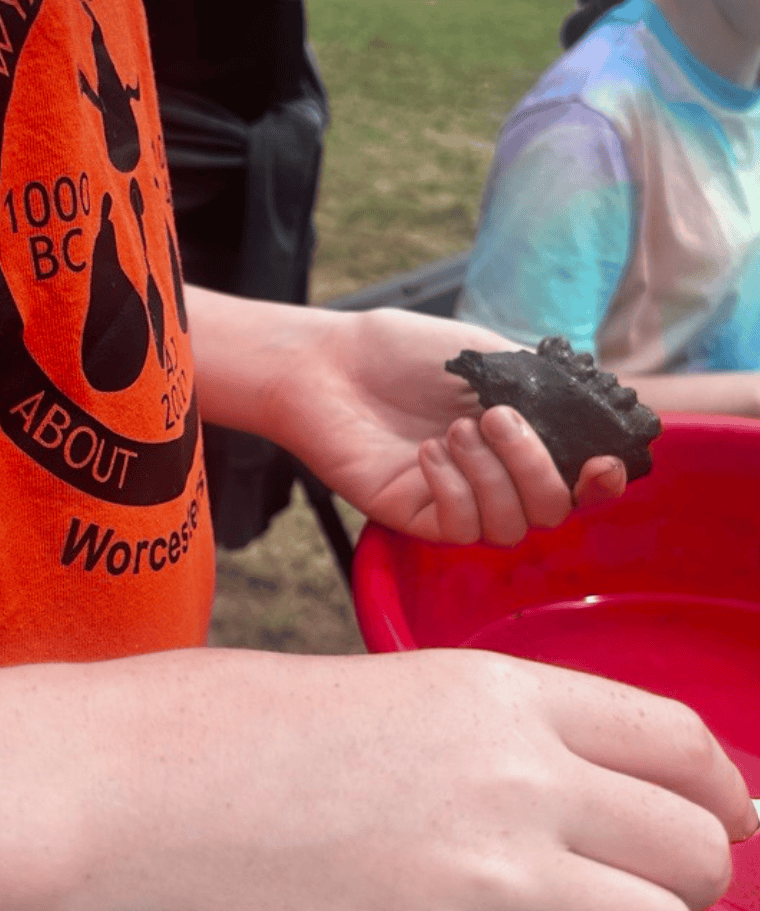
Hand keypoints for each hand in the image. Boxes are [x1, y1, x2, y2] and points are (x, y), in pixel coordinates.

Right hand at [68, 648, 756, 910]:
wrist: (137, 790)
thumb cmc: (239, 729)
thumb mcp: (391, 690)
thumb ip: (502, 737)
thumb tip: (584, 797)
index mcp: (498, 693)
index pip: (679, 741)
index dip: (724, 788)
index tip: (731, 821)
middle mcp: (515, 782)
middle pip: (696, 848)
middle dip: (684, 873)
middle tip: (630, 882)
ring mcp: (484, 883)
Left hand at [269, 307, 625, 543]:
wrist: (333, 364)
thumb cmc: (402, 355)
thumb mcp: (486, 358)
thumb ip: (540, 388)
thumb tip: (594, 413)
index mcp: (520, 440)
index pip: (579, 482)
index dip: (602, 483)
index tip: (602, 461)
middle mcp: (494, 477)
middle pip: (551, 511)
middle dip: (534, 465)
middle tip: (495, 417)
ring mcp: (455, 501)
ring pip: (509, 527)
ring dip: (492, 477)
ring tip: (454, 430)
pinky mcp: (415, 517)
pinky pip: (459, 529)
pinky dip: (453, 490)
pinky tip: (428, 452)